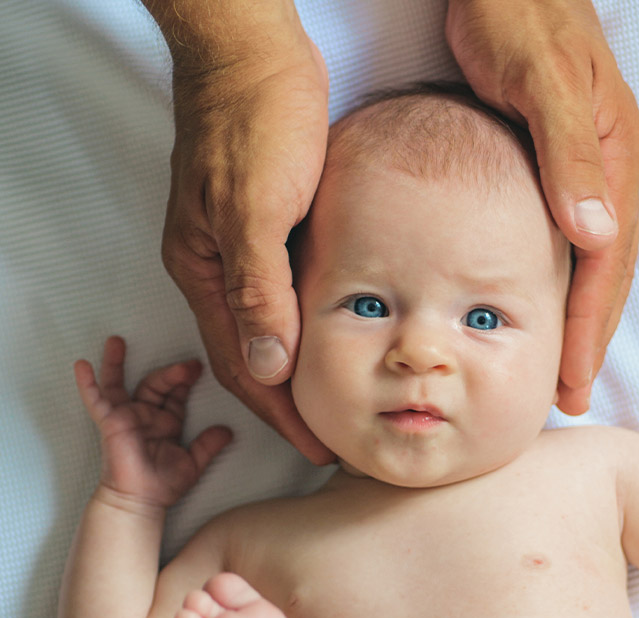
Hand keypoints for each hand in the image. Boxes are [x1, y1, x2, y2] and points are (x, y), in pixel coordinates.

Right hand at [74, 336, 231, 507]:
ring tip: (117, 340)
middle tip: (189, 364)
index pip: (176, 394)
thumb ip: (210, 445)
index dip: (186, 380)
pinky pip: (95, 400)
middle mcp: (146, 415)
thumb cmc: (163, 485)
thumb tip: (229, 431)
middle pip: (156, 384)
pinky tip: (81, 365)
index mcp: (167, 421)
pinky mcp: (109, 423)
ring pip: (121, 384)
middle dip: (172, 373)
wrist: (141, 502)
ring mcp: (126, 417)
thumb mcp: (194, 462)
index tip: (199, 368)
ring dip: (118, 362)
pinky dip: (88, 384)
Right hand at [158, 15, 334, 463]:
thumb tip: (266, 363)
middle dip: (287, 401)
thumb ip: (258, 287)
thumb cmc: (256, 119)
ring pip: (265, 324)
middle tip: (329, 437)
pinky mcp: (263, 222)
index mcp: (206, 270)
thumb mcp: (257, 207)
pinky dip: (303, 321)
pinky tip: (330, 330)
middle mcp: (216, 265)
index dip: (280, 411)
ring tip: (333, 398)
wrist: (254, 52)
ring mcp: (237, 244)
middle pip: (250, 353)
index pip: (243, 364)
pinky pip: (280, 290)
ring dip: (295, 366)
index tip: (318, 445)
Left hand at [446, 0, 638, 413]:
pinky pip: (573, 231)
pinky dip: (565, 275)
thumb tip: (597, 235)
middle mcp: (611, 165)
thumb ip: (567, 153)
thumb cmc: (515, 14)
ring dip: (583, 312)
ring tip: (566, 363)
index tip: (573, 380)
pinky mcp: (561, 155)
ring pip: (595, 256)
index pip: (608, 260)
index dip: (591, 324)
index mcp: (614, 154)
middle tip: (570, 395)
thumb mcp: (538, 77)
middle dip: (593, 334)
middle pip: (609, 269)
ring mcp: (589, 161)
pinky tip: (548, 297)